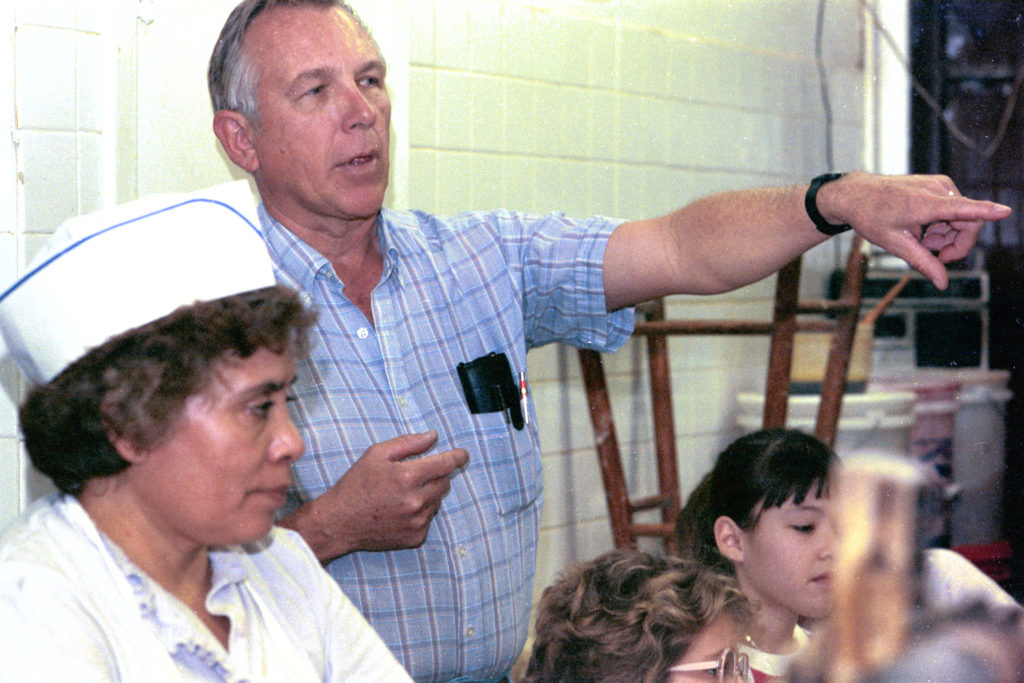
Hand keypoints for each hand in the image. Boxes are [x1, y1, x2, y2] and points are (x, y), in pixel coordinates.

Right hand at [279, 430, 468, 561]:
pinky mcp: (415, 538)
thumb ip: (408, 443)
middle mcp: (416, 501)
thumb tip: (433, 436)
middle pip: (445, 483)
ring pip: (437, 501)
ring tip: (401, 494)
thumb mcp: (376, 454)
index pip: (446, 464)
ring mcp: (417, 522)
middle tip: (414, 475)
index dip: (457, 457)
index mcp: (408, 477)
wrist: (338, 523)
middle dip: (435, 475)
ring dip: (427, 494)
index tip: (463, 454)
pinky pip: (429, 518)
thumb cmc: (356, 485)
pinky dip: (420, 512)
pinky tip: (399, 510)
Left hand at [817, 171, 1010, 289]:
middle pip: (969, 222)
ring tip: (922, 241)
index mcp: (924, 204)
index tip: (1005, 212)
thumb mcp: (895, 244)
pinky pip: (954, 209)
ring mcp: (939, 184)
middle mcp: (937, 189)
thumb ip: (923, 262)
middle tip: (935, 257)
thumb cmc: (871, 217)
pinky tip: (923, 230)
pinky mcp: (939, 184)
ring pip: (963, 217)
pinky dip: (944, 224)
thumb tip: (942, 283)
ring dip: (948, 235)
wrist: (856, 194)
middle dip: (957, 244)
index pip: (962, 208)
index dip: (986, 212)